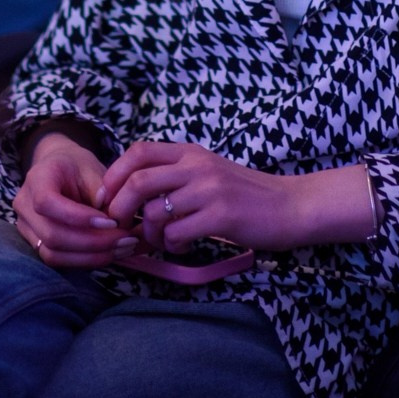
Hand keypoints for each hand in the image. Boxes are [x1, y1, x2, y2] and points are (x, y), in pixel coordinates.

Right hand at [11, 133, 132, 268]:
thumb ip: (102, 190)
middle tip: (126, 240)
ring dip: (91, 257)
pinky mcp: (35, 243)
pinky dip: (85, 260)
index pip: (47, 202)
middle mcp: (24, 205)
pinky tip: (109, 254)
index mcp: (37, 178)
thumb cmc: (77, 166)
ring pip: (53, 254)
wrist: (58, 169)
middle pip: (52, 235)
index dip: (79, 217)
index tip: (111, 221)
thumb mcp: (92, 168)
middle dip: (93, 243)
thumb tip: (115, 217)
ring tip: (122, 249)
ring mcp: (26, 227)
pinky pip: (57, 259)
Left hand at [99, 141, 373, 253]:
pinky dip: (172, 245)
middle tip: (120, 227)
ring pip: (155, 212)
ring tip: (162, 241)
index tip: (107, 199)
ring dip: (149, 233)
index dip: (114, 175)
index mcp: (190, 152)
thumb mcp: (208, 173)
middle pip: (138, 181)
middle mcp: (197, 165)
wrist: (291, 205)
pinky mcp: (221, 215)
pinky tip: (184, 245)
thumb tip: (130, 195)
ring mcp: (209, 189)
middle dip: (119, 208)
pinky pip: (177, 233)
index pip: (138, 151)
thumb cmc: (246, 194)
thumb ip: (175, 176)